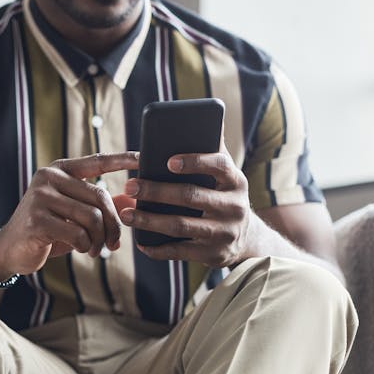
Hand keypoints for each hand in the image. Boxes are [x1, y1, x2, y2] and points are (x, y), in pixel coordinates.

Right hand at [0, 152, 138, 279]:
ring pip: (92, 217)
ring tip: (95, 250)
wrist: (9, 250)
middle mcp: (48, 177)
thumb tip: (133, 199)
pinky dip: (85, 246)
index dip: (122, 160)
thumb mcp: (75, 216)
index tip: (144, 158)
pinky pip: (78, 233)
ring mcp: (40, 197)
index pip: (97, 161)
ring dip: (99, 240)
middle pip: (100, 196)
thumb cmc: (47, 231)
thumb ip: (101, 206)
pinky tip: (81, 250)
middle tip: (114, 244)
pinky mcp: (37, 219)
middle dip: (113, 224)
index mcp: (59, 170)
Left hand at [118, 146, 251, 267]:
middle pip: (191, 196)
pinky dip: (158, 249)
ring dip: (150, 221)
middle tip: (130, 187)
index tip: (168, 161)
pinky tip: (140, 243)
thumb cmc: (224, 198)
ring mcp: (224, 233)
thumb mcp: (226, 177)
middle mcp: (234, 207)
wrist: (247, 239)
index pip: (219, 165)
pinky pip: (180, 252)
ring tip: (126, 215)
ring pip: (181, 226)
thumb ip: (215, 151)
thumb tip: (207, 118)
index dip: (194, 162)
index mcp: (235, 181)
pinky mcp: (214, 255)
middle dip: (157, 192)